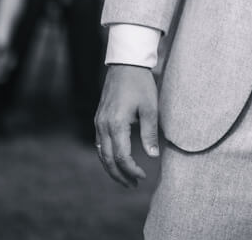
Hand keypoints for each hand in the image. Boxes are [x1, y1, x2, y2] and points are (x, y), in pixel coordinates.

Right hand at [94, 64, 159, 186]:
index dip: (132, 169)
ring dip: (112, 168)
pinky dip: (107, 156)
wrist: (125, 64)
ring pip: (101, 153)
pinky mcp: (98, 119)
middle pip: (108, 159)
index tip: (143, 176)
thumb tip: (153, 156)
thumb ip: (150, 133)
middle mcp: (103, 125)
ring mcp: (98, 122)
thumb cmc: (140, 84)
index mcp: (116, 124)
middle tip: (133, 185)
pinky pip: (100, 144)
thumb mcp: (150, 108)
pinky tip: (117, 161)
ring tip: (126, 178)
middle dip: (120, 175)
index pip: (121, 156)